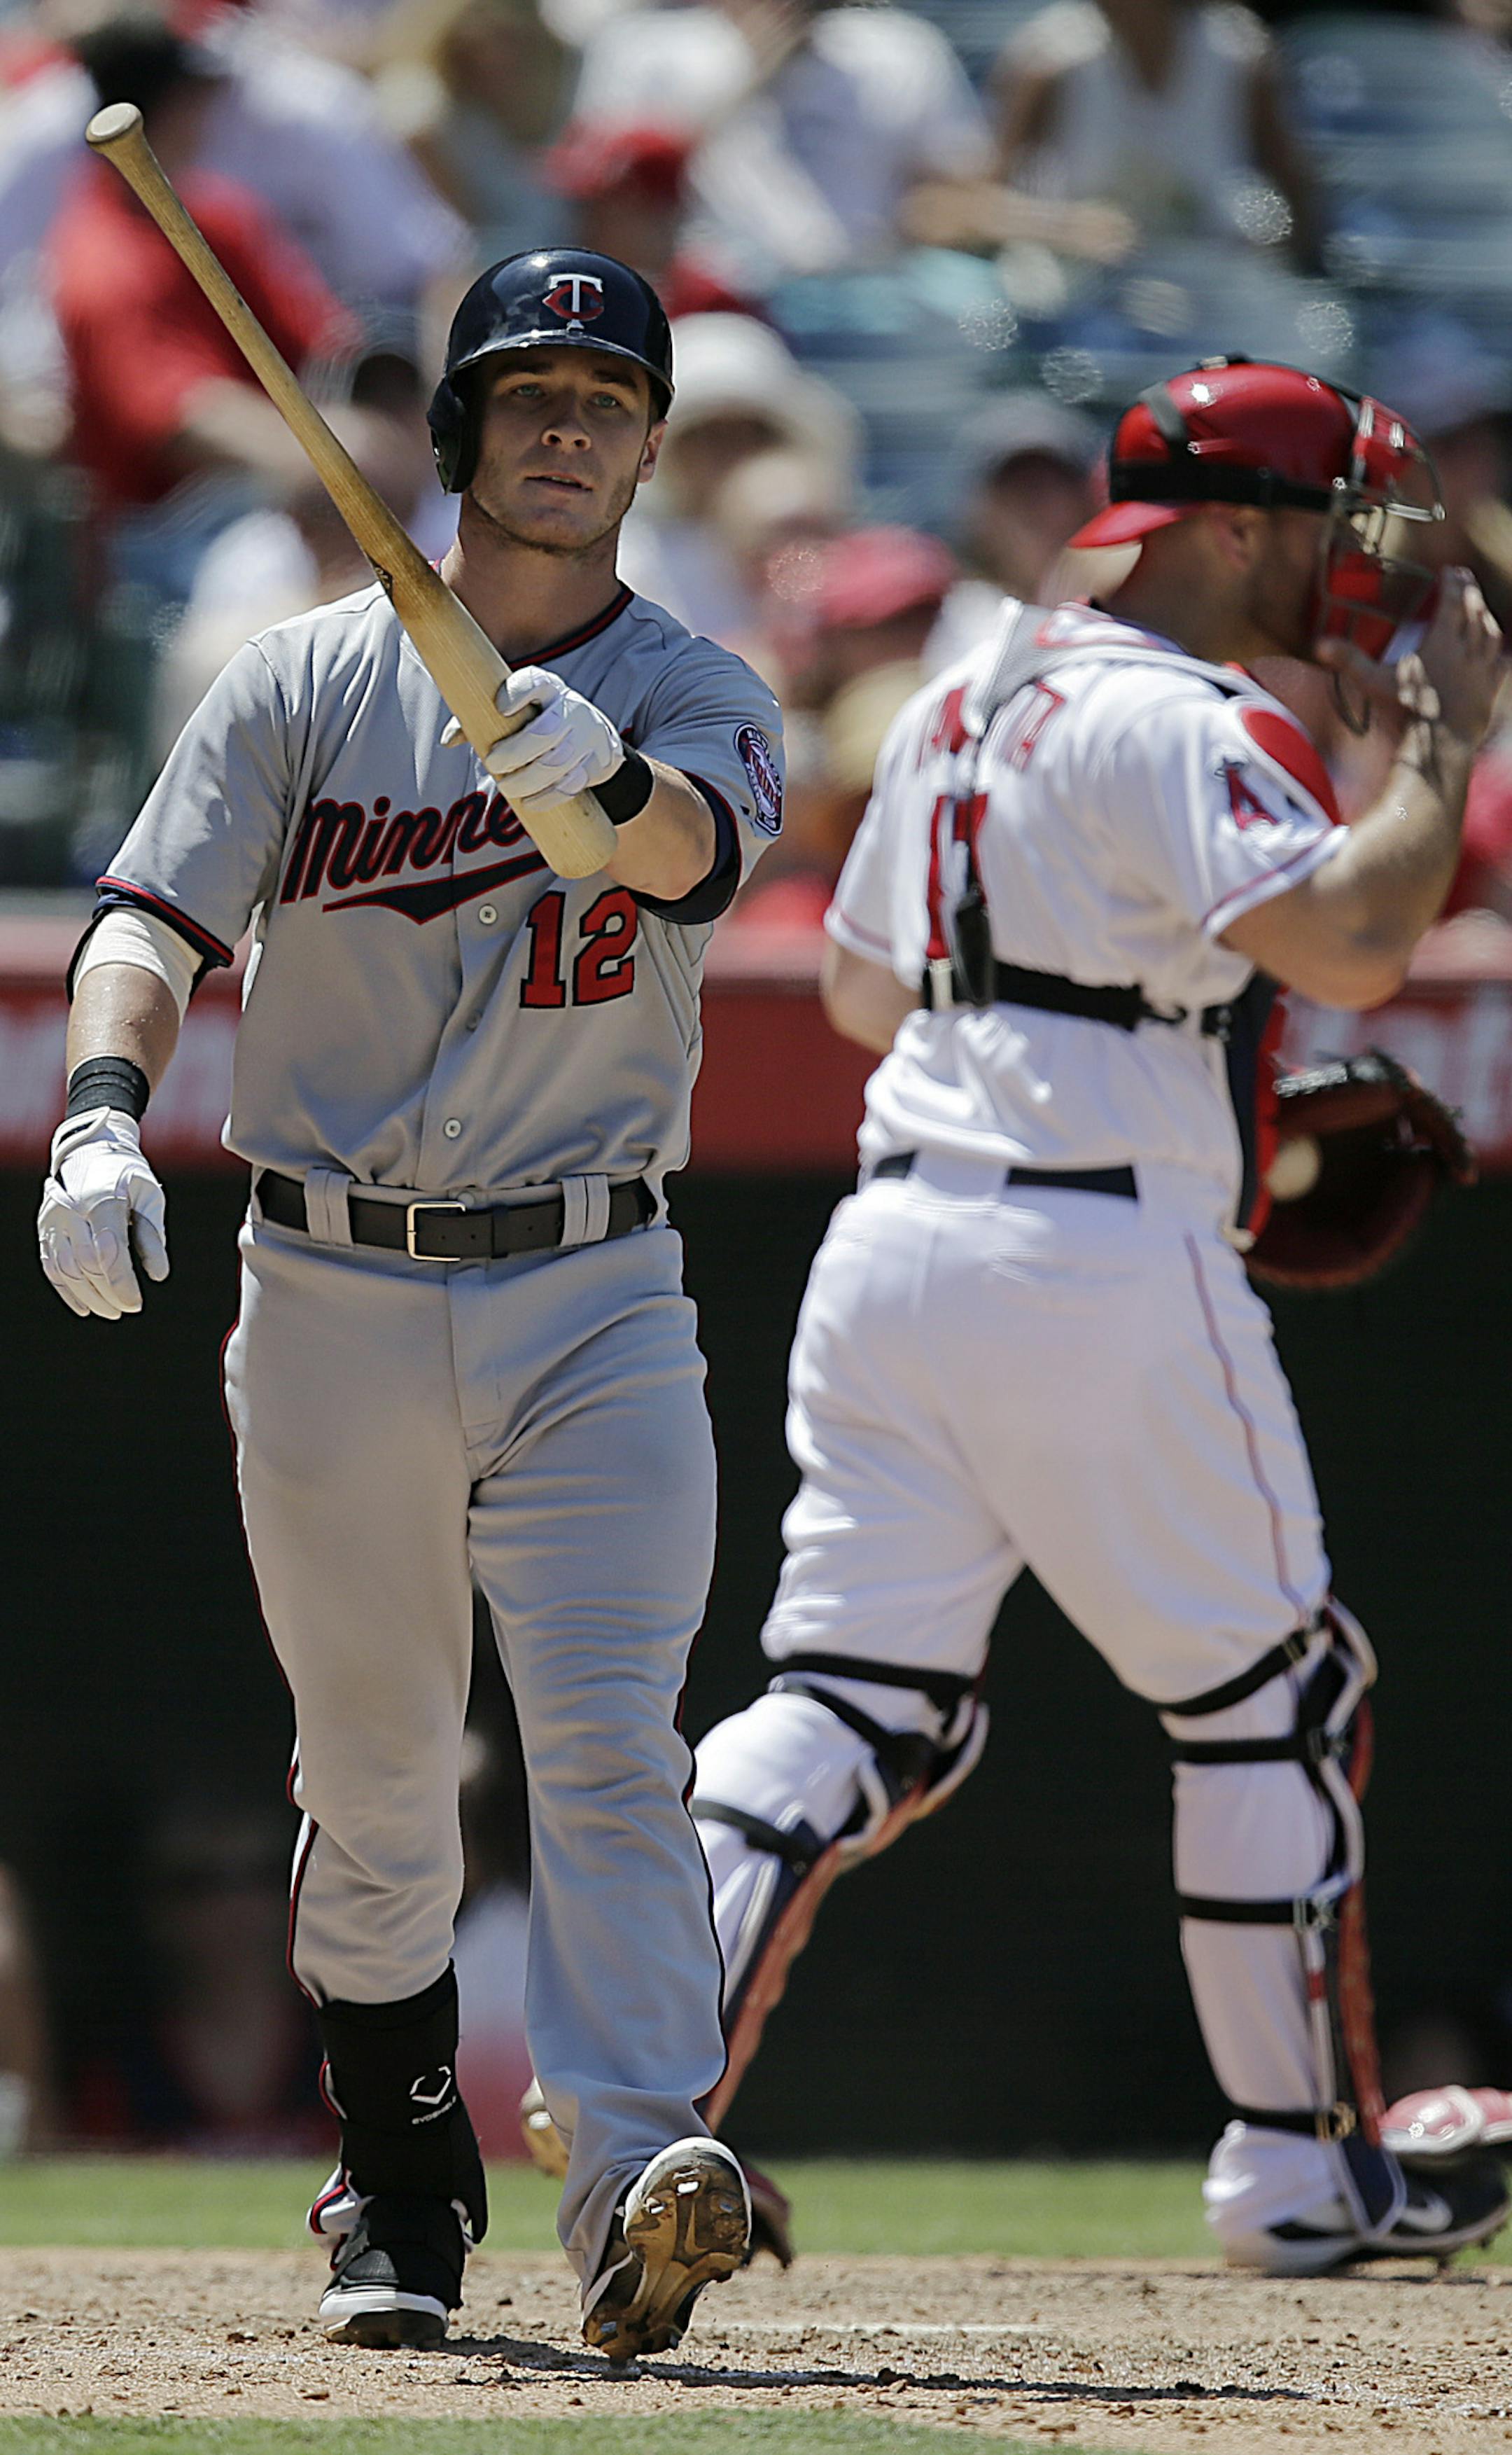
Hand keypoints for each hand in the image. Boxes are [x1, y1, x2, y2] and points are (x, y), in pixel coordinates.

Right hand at [38, 1107, 168, 1319]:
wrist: (89, 1150)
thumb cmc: (126, 1175)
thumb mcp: (148, 1195)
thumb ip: (152, 1235)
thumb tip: (158, 1275)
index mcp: (101, 1199)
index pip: (108, 1250)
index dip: (122, 1283)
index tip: (136, 1303)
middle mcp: (71, 1210)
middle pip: (86, 1264)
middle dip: (108, 1292)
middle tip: (128, 1308)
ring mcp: (53, 1220)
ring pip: (67, 1269)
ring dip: (90, 1296)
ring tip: (112, 1311)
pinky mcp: (44, 1229)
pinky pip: (52, 1266)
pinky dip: (67, 1290)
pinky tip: (86, 1308)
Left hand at [442, 668, 624, 810]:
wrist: (593, 735)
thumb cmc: (539, 720)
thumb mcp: (514, 712)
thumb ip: (477, 719)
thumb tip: (448, 741)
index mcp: (548, 688)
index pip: (536, 682)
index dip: (519, 692)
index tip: (500, 707)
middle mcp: (572, 707)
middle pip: (546, 730)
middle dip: (517, 751)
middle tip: (492, 764)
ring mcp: (589, 735)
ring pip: (559, 761)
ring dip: (529, 779)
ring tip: (507, 788)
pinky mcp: (600, 761)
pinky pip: (574, 783)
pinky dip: (549, 796)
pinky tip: (530, 802)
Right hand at [1318, 567, 1503, 749]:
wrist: (1439, 743)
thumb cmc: (1404, 711)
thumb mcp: (1373, 683)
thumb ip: (1349, 660)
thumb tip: (1318, 645)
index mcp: (1440, 641)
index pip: (1452, 599)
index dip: (1452, 581)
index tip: (1449, 569)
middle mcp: (1466, 649)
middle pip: (1474, 610)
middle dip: (1470, 590)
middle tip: (1464, 579)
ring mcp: (1482, 669)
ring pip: (1490, 632)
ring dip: (1485, 616)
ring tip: (1478, 609)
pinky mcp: (1490, 689)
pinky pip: (1500, 662)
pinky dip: (1498, 651)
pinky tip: (1496, 649)